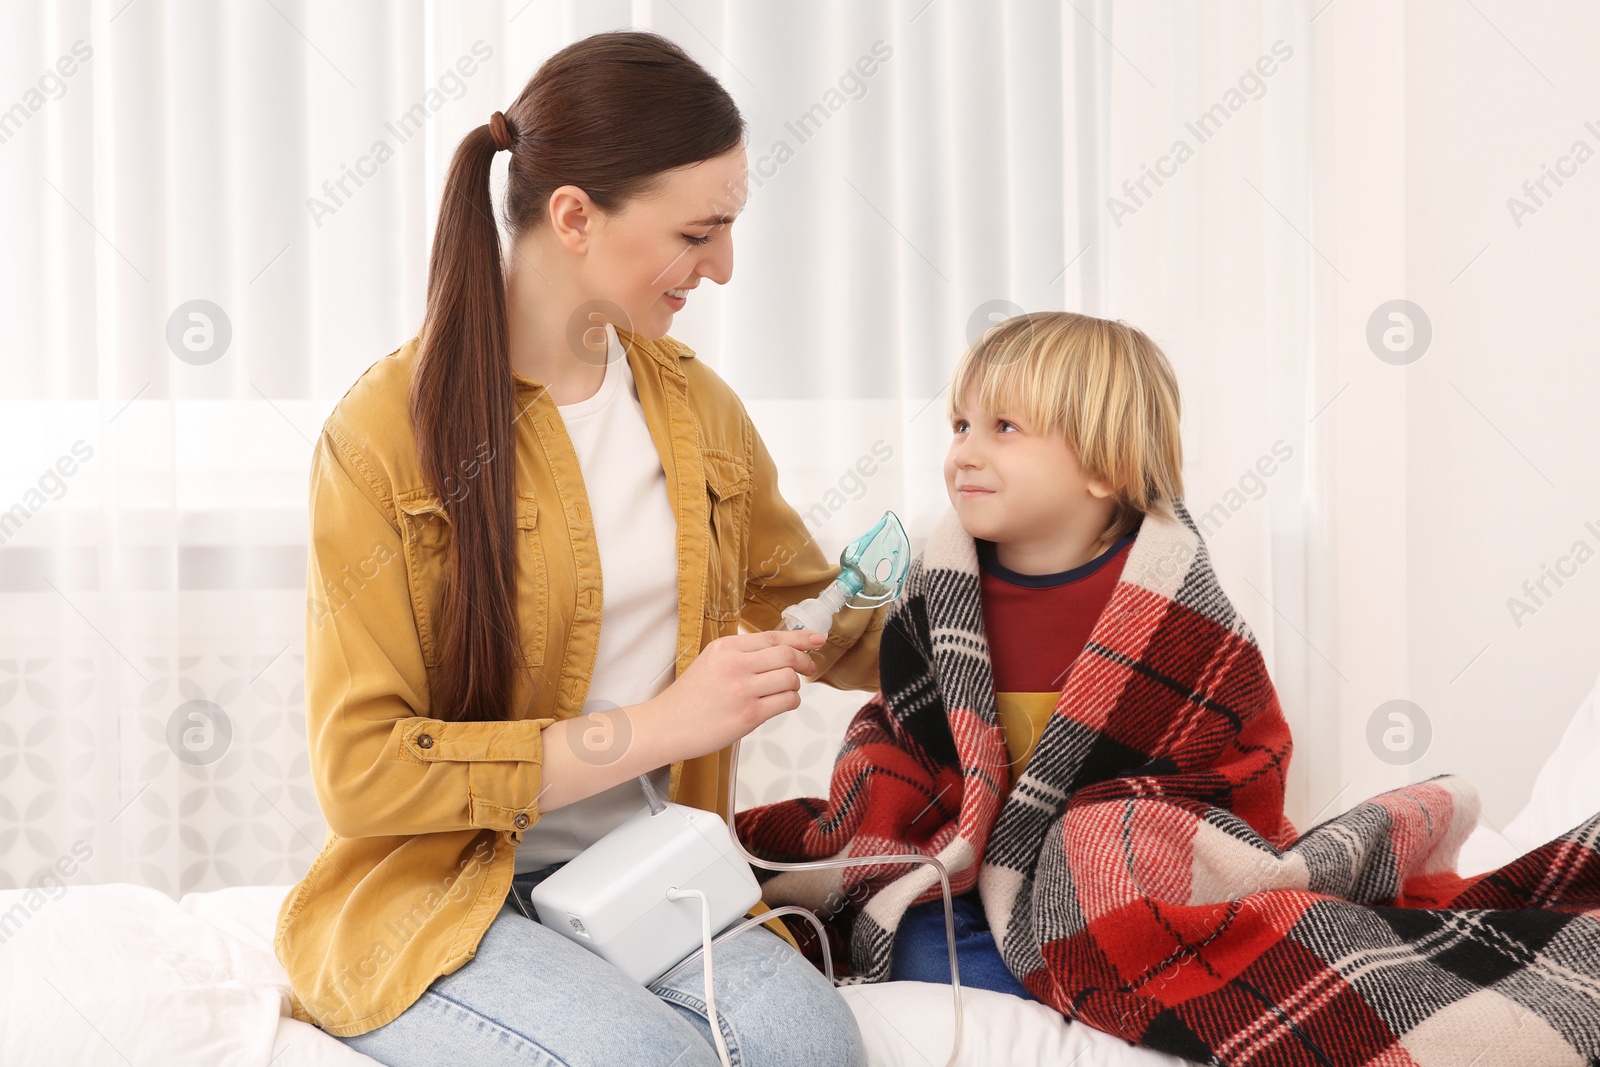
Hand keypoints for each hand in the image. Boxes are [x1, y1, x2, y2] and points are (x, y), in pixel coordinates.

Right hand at [647, 629, 826, 758]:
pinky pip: (786, 701)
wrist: (667, 725)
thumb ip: (741, 654)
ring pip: (790, 678)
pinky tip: (781, 703)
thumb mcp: (711, 662)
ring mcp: (743, 690)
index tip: (817, 639)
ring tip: (785, 690)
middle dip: (805, 661)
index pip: (773, 637)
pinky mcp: (749, 715)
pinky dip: (791, 701)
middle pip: (787, 656)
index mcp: (725, 647)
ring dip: (795, 685)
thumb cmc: (689, 698)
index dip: (800, 638)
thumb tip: (781, 651)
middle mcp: (735, 664)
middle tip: (810, 667)